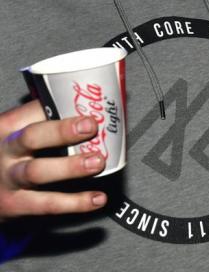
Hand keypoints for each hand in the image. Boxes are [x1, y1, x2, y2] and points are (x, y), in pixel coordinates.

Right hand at [0, 100, 106, 217]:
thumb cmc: (11, 153)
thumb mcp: (17, 132)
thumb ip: (45, 118)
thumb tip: (93, 107)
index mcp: (8, 126)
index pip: (34, 110)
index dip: (60, 105)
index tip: (87, 104)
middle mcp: (4, 151)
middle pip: (31, 137)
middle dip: (62, 131)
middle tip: (91, 126)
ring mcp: (8, 179)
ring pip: (37, 172)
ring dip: (70, 167)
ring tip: (97, 162)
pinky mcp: (14, 205)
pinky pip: (46, 205)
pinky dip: (75, 203)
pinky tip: (96, 198)